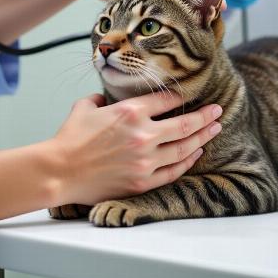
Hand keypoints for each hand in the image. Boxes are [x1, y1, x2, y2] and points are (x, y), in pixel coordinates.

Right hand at [48, 91, 222, 206]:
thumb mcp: (85, 107)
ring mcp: (145, 160)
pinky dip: (187, 161)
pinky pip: (173, 171)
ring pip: (183, 148)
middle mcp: (143, 134)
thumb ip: (100, 99)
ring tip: (214, 130)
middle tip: (218, 111)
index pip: (165, 100)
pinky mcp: (142, 181)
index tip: (190, 95)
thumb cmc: (69, 138)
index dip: (180, 97)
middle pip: (184, 124)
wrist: (59, 171)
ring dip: (202, 138)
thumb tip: (106, 100)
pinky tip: (195, 153)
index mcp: (130, 112)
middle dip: (205, 117)